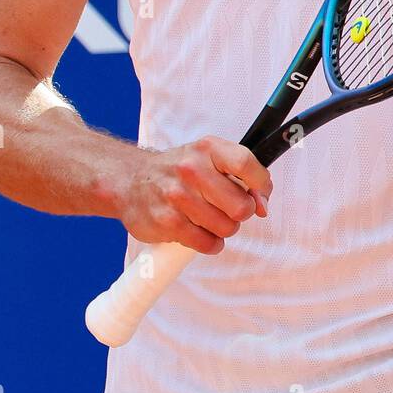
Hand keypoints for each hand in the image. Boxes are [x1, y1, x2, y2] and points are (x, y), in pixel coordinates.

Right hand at [116, 136, 272, 254]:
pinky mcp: (167, 222)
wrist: (129, 180)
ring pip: (227, 228)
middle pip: (241, 206)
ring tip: (207, 217)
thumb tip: (263, 205)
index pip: (246, 165)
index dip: (261, 185)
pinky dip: (209, 242)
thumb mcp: (207, 158)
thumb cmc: (177, 171)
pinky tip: (198, 230)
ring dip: (223, 228)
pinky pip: (208, 244)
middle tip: (224, 208)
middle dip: (239, 213)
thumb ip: (241, 175)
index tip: (260, 196)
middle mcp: (192, 169)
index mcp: (207, 149)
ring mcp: (178, 196)